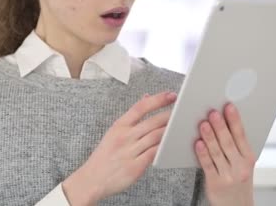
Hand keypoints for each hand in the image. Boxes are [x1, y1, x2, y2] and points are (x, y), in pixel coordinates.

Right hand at [62, 91, 176, 204]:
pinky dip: (164, 148)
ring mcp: (130, 152)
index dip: (158, 100)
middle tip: (183, 112)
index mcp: (119, 126)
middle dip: (170, 116)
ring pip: (156, 137)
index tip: (171, 96)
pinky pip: (154, 154)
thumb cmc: (104, 155)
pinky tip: (172, 145)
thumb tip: (146, 97)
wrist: (92, 179)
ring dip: (170, 132)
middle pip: (152, 122)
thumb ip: (131, 116)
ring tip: (181, 127)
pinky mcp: (136, 166)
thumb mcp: (114, 132)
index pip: (140, 108)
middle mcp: (125, 137)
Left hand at [194, 103, 255, 205]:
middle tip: (212, 112)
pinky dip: (203, 154)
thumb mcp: (243, 164)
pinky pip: (208, 166)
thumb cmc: (238, 181)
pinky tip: (198, 143)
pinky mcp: (216, 183)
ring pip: (217, 152)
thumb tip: (224, 121)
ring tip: (203, 123)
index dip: (234, 120)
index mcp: (249, 158)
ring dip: (210, 137)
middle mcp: (240, 167)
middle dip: (220, 126)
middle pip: (229, 142)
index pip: (241, 136)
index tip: (228, 106)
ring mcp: (228, 176)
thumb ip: (236, 146)